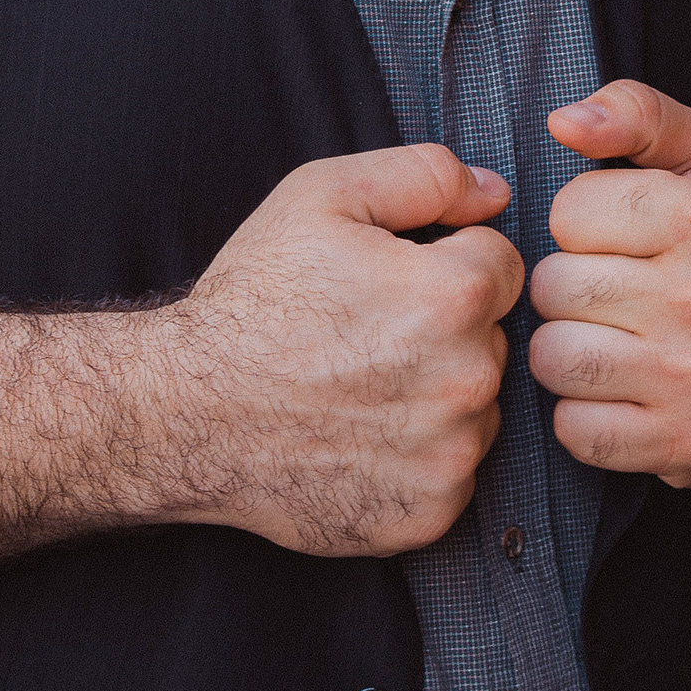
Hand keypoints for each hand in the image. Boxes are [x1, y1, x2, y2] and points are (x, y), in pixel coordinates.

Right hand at [160, 144, 524, 556]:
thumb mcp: (322, 196)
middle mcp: (465, 381)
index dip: (447, 258)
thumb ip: (423, 176)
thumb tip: (494, 192)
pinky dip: (419, 453)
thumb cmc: (254, 299)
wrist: (188, 412)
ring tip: (360, 382)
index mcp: (452, 296)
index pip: (501, 264)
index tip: (395, 276)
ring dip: (439, 391)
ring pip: (477, 405)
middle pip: (492, 335)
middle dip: (446, 325)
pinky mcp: (428, 514)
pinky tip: (361, 432)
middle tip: (368, 329)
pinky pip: (453, 470)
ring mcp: (449, 456)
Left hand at [527, 82, 690, 488]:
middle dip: (567, 284)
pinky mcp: (682, 447)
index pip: (567, 211)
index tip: (618, 234)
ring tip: (608, 336)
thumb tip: (564, 121)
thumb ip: (636, 112)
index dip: (581, 221)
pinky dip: (582, 412)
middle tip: (612, 290)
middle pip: (552, 285)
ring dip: (566, 348)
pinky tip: (618, 390)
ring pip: (552, 358)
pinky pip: (573, 429)